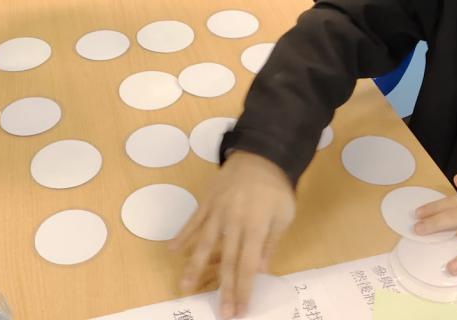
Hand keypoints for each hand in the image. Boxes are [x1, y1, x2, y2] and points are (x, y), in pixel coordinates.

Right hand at [172, 151, 296, 319]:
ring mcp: (217, 211)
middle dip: (224, 289)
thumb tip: (260, 270)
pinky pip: (193, 220)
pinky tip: (172, 249)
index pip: (248, 265)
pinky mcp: (207, 201)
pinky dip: (182, 235)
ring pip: (204, 243)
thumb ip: (271, 242)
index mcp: (256, 227)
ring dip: (194, 267)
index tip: (239, 310)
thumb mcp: (284, 215)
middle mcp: (234, 222)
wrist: (260, 153)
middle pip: (227, 261)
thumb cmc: (276, 187)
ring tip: (183, 287)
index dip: (243, 289)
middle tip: (219, 312)